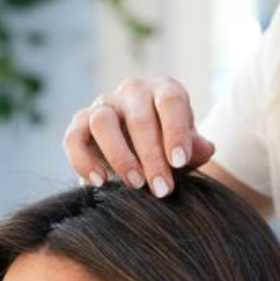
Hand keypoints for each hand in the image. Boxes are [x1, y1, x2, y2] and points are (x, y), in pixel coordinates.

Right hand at [63, 76, 214, 196]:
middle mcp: (133, 92)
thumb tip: (205, 149)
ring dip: (119, 156)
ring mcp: (103, 105)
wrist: (141, 156)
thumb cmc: (169, 150)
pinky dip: (83, 160)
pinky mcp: (80, 124)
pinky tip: (100, 182)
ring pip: (102, 121)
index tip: (179, 162)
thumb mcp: (187, 151)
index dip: (175, 131)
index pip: (170, 102)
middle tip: (162, 189)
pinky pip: (74, 137)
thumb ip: (195, 149)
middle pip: (139, 117)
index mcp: (164, 91)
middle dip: (152, 156)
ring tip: (135, 185)